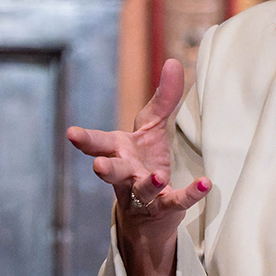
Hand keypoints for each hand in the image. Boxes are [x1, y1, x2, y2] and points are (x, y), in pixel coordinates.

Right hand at [67, 59, 207, 275]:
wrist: (148, 214)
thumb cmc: (145, 162)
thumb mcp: (153, 128)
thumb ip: (164, 99)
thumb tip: (175, 61)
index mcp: (118, 151)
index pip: (98, 143)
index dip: (85, 139)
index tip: (70, 133)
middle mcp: (125, 174)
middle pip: (112, 172)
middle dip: (106, 169)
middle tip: (99, 166)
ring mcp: (142, 194)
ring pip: (140, 190)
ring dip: (147, 184)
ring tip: (156, 177)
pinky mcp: (164, 208)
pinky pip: (176, 201)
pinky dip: (190, 194)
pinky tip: (205, 184)